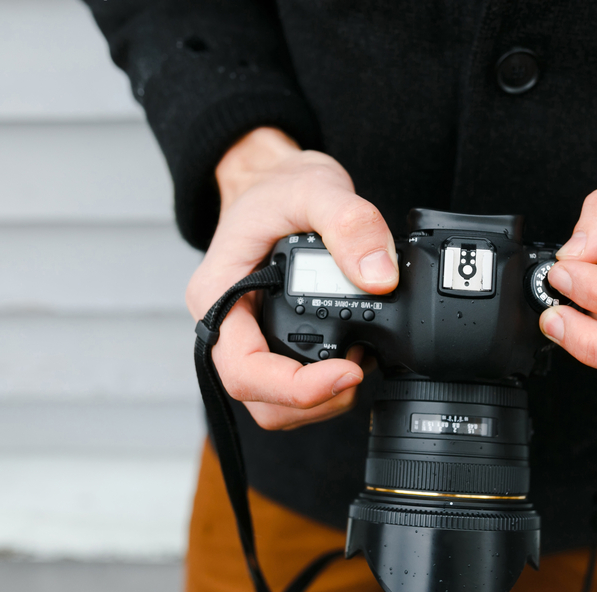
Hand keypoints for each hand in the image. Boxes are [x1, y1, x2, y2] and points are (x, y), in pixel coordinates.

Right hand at [186, 127, 396, 428]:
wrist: (271, 181)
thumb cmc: (277, 186)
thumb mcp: (314, 186)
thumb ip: (349, 224)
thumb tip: (378, 277)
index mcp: (217, 295)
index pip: (243, 371)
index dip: (295, 387)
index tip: (347, 372)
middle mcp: (225, 326)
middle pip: (260, 400)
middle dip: (315, 401)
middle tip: (359, 370)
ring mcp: (247, 339)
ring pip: (276, 405)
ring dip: (322, 401)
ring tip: (357, 362)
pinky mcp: (270, 343)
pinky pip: (290, 388)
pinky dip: (324, 387)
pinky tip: (351, 356)